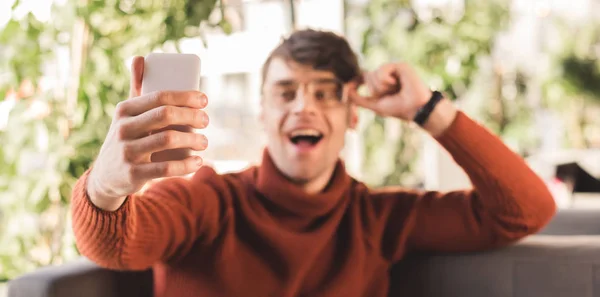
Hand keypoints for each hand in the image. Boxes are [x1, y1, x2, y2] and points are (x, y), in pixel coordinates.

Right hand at [87, 56, 208, 210]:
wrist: (107, 176)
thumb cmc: (126, 137)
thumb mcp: (127, 114)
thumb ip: (136, 88)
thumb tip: (139, 57)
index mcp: (124, 110)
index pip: (159, 96)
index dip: (185, 96)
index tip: (204, 100)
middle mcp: (123, 129)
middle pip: (165, 115)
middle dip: (191, 116)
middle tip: (206, 120)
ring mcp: (127, 152)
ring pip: (168, 140)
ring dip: (193, 140)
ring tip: (204, 142)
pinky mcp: (133, 174)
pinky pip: (165, 168)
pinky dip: (186, 164)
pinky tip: (198, 161)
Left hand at [348, 63, 431, 120]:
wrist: (415, 108)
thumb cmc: (398, 108)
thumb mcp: (375, 105)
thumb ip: (360, 100)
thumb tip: (347, 92)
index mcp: (380, 82)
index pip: (364, 78)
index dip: (357, 81)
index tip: (350, 87)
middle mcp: (386, 74)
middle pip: (367, 77)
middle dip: (376, 90)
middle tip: (391, 94)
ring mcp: (393, 69)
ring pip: (374, 74)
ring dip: (383, 87)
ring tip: (396, 89)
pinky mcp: (399, 65)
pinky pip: (382, 70)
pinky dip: (387, 80)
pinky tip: (397, 83)